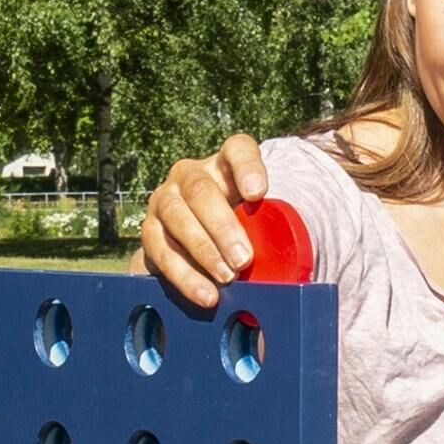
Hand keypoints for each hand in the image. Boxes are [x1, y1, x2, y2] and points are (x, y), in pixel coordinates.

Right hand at [136, 134, 269, 307]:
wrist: (193, 248)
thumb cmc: (239, 232)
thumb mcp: (258, 224)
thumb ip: (272, 232)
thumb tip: (295, 266)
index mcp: (223, 165)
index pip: (238, 150)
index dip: (247, 168)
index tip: (258, 193)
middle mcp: (188, 175)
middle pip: (201, 190)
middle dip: (223, 227)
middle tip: (243, 259)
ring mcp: (164, 201)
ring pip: (177, 218)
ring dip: (203, 251)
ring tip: (227, 278)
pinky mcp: (149, 231)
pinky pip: (161, 250)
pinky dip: (184, 275)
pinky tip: (205, 293)